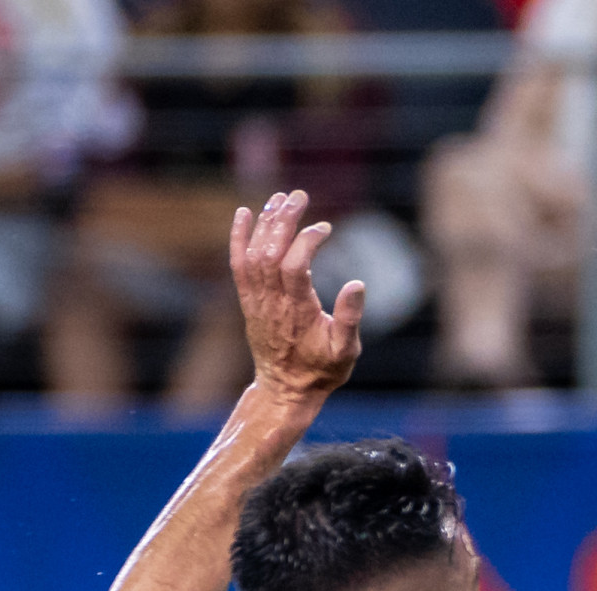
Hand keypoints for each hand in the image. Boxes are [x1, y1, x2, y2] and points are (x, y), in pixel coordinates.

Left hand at [231, 189, 363, 397]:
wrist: (285, 389)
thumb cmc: (321, 371)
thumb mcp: (345, 351)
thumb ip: (350, 318)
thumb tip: (357, 284)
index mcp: (297, 311)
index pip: (295, 264)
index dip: (307, 241)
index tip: (326, 228)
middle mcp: (272, 301)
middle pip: (271, 250)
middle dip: (284, 219)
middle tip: (299, 195)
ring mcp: (257, 299)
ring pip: (255, 252)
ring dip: (266, 222)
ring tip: (281, 197)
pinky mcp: (248, 300)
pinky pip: (238, 263)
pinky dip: (239, 236)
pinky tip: (245, 213)